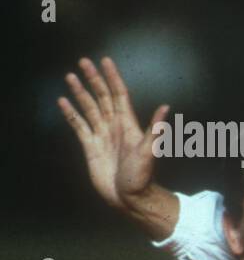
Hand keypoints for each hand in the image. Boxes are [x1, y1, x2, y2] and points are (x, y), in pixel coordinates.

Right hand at [58, 57, 177, 237]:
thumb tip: (166, 107)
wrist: (129, 198)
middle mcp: (114, 126)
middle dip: (93, 79)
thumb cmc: (141, 177)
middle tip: (83, 61)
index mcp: (128, 125)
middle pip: (102, 97)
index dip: (113, 78)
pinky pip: (78, 126)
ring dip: (80, 93)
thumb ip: (155, 130)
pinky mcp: (90, 146)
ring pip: (89, 108)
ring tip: (70, 76)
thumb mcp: (149, 152)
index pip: (120, 95)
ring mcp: (102, 135)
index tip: (105, 61)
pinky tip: (63, 102)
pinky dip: (71, 114)